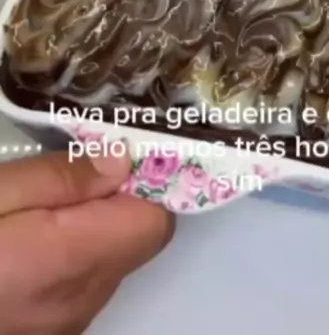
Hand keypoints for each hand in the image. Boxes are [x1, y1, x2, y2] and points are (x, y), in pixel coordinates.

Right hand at [0, 149, 173, 334]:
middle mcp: (85, 296)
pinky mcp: (53, 328)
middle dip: (122, 197)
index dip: (149, 179)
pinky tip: (36, 235)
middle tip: (80, 164)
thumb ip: (62, 177)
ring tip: (51, 198)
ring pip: (113, 259)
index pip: (156, 218)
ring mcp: (69, 319)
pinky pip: (86, 280)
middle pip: (138, 239)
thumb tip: (122, 160)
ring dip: (96, 225)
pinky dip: (75, 251)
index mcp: (75, 256)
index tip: (127, 147)